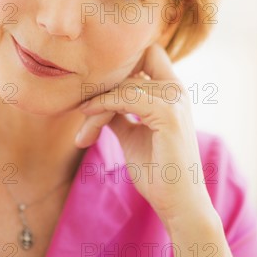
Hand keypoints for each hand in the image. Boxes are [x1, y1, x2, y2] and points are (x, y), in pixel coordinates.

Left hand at [75, 43, 213, 226]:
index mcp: (172, 91)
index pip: (148, 52)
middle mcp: (176, 89)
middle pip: (125, 71)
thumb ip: (119, 112)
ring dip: (96, 106)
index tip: (94, 84)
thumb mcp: (132, 134)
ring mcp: (174, 99)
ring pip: (120, 86)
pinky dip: (101, 106)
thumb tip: (94, 99)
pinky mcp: (167, 113)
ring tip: (83, 133)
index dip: (122, 60)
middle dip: (99, 91)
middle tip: (79, 115)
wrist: (177, 204)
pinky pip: (123, 98)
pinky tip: (87, 120)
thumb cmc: (157, 171)